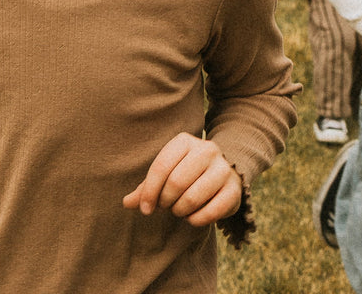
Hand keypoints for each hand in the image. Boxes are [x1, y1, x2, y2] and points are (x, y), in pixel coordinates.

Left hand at [122, 133, 241, 226]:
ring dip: (180, 211)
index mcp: (185, 141)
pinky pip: (211, 212)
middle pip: (176, 182)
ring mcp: (223, 168)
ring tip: (179, 210)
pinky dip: (196, 220)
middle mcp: (206, 150)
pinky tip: (193, 218)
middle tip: (166, 207)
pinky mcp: (235, 189)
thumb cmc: (188, 173)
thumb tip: (126, 203)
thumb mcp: (167, 173)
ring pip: (193, 197)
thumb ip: (146, 187)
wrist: (226, 171)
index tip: (145, 209)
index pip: (161, 166)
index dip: (149, 191)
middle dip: (166, 201)